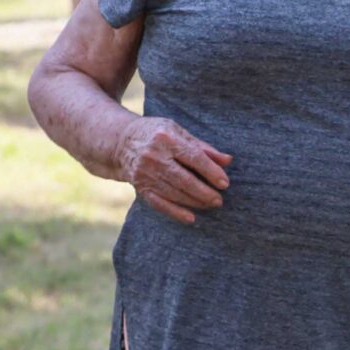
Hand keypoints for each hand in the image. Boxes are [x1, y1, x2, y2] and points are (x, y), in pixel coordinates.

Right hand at [116, 117, 231, 224]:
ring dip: (195, 201)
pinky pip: (159, 203)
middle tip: (219, 200)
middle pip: (183, 178)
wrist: (120, 142)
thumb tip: (228, 161)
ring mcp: (144, 173)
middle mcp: (153, 156)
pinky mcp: (140, 186)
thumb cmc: (157, 135)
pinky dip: (175, 212)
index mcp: (165, 138)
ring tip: (210, 204)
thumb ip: (203, 147)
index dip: (211, 171)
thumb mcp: (178, 132)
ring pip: (174, 192)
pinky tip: (190, 218)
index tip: (225, 183)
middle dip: (204, 192)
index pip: (193, 157)